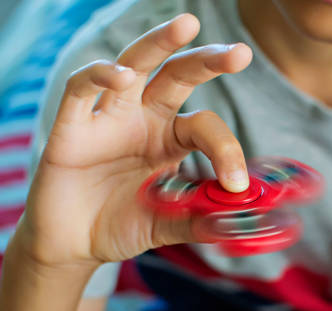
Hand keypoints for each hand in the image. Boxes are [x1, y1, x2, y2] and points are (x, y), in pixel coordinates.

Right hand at [15, 14, 252, 271]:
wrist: (74, 244)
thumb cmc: (122, 225)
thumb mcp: (167, 225)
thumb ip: (199, 221)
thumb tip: (239, 217)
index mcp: (172, 140)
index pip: (205, 126)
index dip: (226, 149)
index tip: (236, 183)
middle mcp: (144, 119)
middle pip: (178, 75)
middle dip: (208, 59)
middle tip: (239, 53)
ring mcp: (109, 117)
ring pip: (135, 63)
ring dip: (158, 42)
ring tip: (187, 27)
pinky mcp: (73, 125)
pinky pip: (82, 88)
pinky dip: (100, 75)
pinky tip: (122, 76)